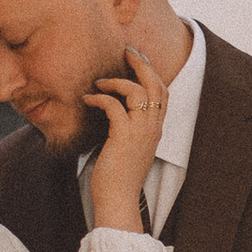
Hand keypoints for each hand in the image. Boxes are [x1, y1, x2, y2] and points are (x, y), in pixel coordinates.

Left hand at [84, 49, 170, 230]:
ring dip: (117, 81)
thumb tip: (110, 110)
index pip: (163, 93)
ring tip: (99, 83)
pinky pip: (114, 106)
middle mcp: (152, 128)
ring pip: (138, 91)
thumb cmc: (117, 178)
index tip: (137, 60)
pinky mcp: (123, 137)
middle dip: (142, 64)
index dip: (152, 72)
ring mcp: (140, 132)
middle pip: (156, 85)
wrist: (118, 201)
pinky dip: (100, 98)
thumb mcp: (126, 148)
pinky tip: (88, 100)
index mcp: (155, 130)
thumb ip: (126, 129)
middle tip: (127, 51)